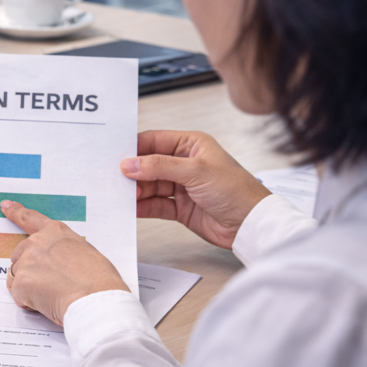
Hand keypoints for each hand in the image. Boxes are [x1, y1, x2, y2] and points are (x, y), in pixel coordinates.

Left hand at [1, 201, 129, 325]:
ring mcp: (26, 262)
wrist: (94, 299)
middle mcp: (37, 243)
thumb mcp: (85, 252)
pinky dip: (28, 302)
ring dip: (28, 286)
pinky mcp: (20, 283)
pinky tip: (46, 304)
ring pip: (16, 275)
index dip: (15, 212)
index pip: (30, 218)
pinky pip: (18, 294)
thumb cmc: (99, 280)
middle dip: (28, 268)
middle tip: (48, 283)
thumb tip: (60, 262)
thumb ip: (64, 251)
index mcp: (55, 232)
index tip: (5, 206)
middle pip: (19, 254)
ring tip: (51, 295)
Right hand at [120, 130, 270, 249]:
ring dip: (135, 191)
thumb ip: (160, 166)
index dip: (135, 149)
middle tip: (115, 179)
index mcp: (191, 145)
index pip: (154, 141)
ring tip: (122, 195)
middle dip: (132, 172)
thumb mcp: (196, 172)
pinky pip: (155, 204)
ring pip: (149, 186)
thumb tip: (131, 163)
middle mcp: (184, 164)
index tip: (116, 157)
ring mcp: (181, 186)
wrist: (251, 225)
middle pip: (148, 165)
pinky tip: (132, 208)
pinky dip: (143, 207)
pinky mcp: (179, 207)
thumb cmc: (237, 191)